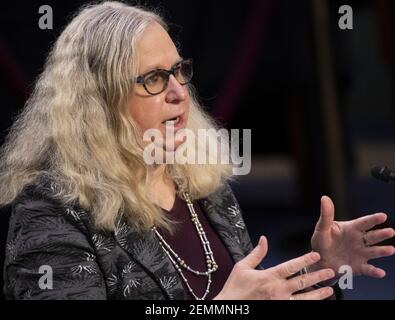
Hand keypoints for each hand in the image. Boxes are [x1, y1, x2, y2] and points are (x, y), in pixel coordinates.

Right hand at [214, 236, 335, 299]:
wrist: (230, 307)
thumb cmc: (235, 288)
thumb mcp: (242, 267)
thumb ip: (256, 253)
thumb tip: (263, 239)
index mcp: (269, 276)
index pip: (291, 266)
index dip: (305, 260)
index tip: (315, 255)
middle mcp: (277, 290)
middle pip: (302, 282)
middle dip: (318, 276)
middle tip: (330, 271)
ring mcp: (280, 303)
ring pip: (304, 299)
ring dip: (318, 294)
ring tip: (329, 290)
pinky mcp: (279, 310)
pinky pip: (297, 308)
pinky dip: (308, 305)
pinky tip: (315, 303)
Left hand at [310, 196, 394, 277]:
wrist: (319, 261)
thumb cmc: (321, 241)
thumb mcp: (322, 228)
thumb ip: (326, 215)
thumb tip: (324, 197)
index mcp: (352, 229)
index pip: (364, 223)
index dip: (373, 219)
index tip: (383, 216)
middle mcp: (359, 241)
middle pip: (372, 236)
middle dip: (382, 234)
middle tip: (391, 231)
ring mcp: (360, 254)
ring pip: (374, 252)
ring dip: (382, 251)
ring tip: (391, 249)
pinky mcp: (358, 267)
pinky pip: (368, 269)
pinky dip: (374, 271)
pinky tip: (380, 273)